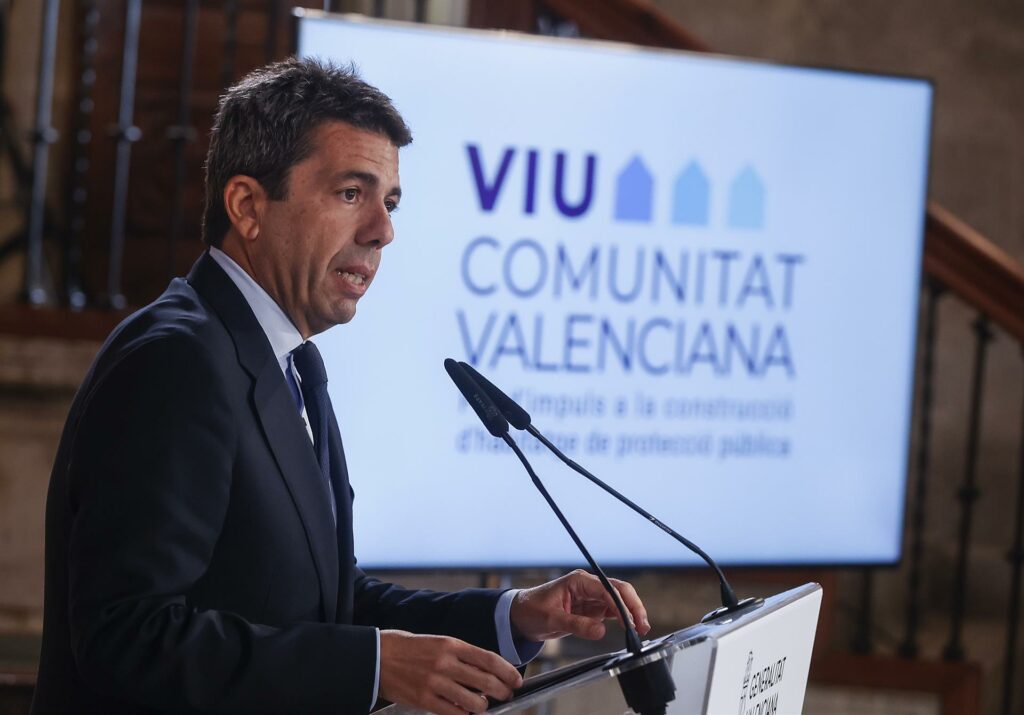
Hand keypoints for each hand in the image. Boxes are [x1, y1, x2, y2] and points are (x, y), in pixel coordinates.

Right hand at [378, 630, 522, 714]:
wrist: (376, 657)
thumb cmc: (407, 648)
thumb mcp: (437, 642)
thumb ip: (460, 655)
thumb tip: (484, 669)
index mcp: (450, 644)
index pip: (489, 659)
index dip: (507, 671)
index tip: (516, 679)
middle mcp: (445, 662)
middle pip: (486, 681)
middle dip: (502, 691)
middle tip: (506, 694)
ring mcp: (435, 683)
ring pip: (473, 701)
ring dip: (483, 706)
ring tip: (483, 705)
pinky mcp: (424, 700)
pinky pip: (453, 713)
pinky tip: (465, 712)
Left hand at [509, 569, 650, 641]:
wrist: (520, 616)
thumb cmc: (531, 610)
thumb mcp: (552, 619)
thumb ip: (577, 625)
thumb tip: (600, 631)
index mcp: (578, 581)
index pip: (607, 589)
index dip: (621, 604)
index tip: (629, 621)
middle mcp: (588, 586)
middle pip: (619, 591)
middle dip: (633, 606)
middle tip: (642, 626)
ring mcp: (591, 597)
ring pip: (619, 601)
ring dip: (631, 613)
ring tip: (641, 630)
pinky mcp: (591, 608)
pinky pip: (612, 611)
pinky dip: (623, 619)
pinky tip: (630, 628)